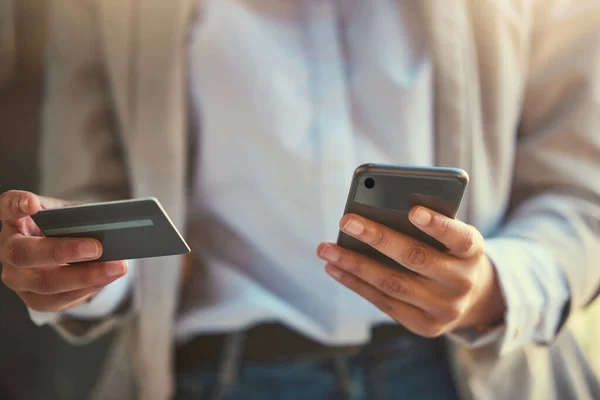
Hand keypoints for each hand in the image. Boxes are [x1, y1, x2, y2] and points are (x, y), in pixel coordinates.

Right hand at [0, 190, 127, 311]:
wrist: (66, 254)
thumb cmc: (67, 226)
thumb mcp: (72, 215)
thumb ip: (82, 217)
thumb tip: (109, 225)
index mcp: (14, 220)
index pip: (6, 208)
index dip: (16, 205)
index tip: (33, 203)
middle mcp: (8, 249)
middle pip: (23, 253)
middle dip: (62, 251)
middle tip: (96, 247)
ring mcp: (17, 277)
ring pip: (44, 283)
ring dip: (85, 276)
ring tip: (116, 267)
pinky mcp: (33, 298)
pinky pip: (59, 299)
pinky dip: (88, 288)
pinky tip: (109, 278)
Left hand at [317, 206, 504, 336]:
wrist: (474, 299)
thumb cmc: (451, 252)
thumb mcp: (451, 236)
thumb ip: (426, 223)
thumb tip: (375, 212)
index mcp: (473, 252)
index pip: (460, 237)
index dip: (438, 225)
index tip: (413, 210)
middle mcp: (462, 282)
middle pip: (416, 258)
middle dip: (377, 238)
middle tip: (346, 221)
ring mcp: (443, 308)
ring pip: (392, 283)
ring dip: (354, 264)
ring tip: (326, 248)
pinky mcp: (424, 326)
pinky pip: (384, 302)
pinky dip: (355, 283)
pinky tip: (334, 267)